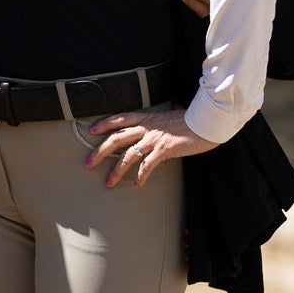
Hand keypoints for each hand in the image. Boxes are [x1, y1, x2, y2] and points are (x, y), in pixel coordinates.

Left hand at [86, 107, 216, 187]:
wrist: (205, 122)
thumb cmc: (191, 119)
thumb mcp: (172, 113)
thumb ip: (164, 116)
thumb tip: (170, 108)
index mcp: (146, 117)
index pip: (120, 118)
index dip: (104, 124)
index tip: (91, 130)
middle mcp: (146, 127)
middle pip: (116, 138)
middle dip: (100, 151)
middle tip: (88, 162)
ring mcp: (154, 139)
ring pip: (128, 155)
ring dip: (116, 170)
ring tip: (108, 182)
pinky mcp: (163, 150)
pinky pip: (147, 165)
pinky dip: (141, 176)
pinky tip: (137, 184)